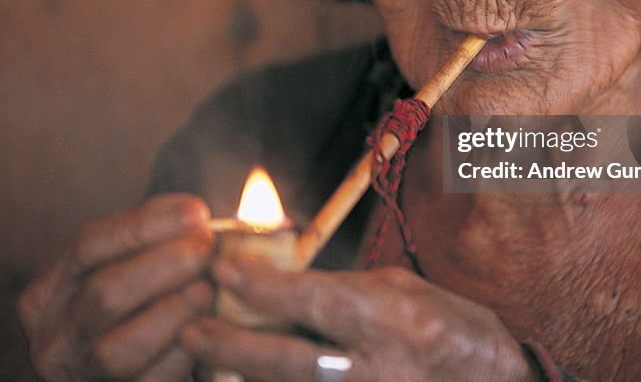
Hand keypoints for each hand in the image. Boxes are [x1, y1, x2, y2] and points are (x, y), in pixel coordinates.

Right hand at [18, 194, 214, 380]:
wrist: (139, 363)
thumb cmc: (136, 306)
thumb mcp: (126, 269)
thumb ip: (149, 242)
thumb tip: (195, 216)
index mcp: (47, 293)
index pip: (89, 244)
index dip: (145, 224)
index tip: (195, 212)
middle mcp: (51, 337)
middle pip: (102, 293)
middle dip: (163, 265)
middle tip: (206, 248)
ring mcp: (77, 374)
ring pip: (118, 346)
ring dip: (172, 311)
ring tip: (208, 287)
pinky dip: (180, 354)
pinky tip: (207, 330)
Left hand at [181, 257, 539, 380]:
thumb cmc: (450, 328)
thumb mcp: (401, 292)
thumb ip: (341, 290)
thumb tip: (280, 285)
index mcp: (396, 322)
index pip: (317, 301)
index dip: (263, 286)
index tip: (222, 270)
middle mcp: (380, 371)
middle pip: (290, 363)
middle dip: (233, 347)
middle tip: (191, 331)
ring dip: (244, 377)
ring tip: (206, 360)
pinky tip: (244, 378)